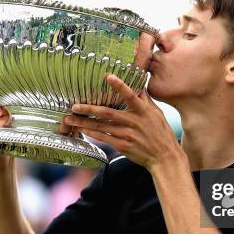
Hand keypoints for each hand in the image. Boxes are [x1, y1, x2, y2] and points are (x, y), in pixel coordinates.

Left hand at [63, 74, 184, 170]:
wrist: (164, 157)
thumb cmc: (161, 133)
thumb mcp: (157, 114)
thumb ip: (145, 100)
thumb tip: (139, 85)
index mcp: (143, 111)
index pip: (131, 96)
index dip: (120, 86)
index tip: (108, 77)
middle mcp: (134, 122)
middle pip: (108, 113)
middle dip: (89, 108)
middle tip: (74, 105)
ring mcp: (127, 135)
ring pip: (101, 127)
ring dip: (84, 122)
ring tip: (69, 118)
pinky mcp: (123, 145)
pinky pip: (104, 138)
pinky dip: (92, 134)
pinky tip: (82, 129)